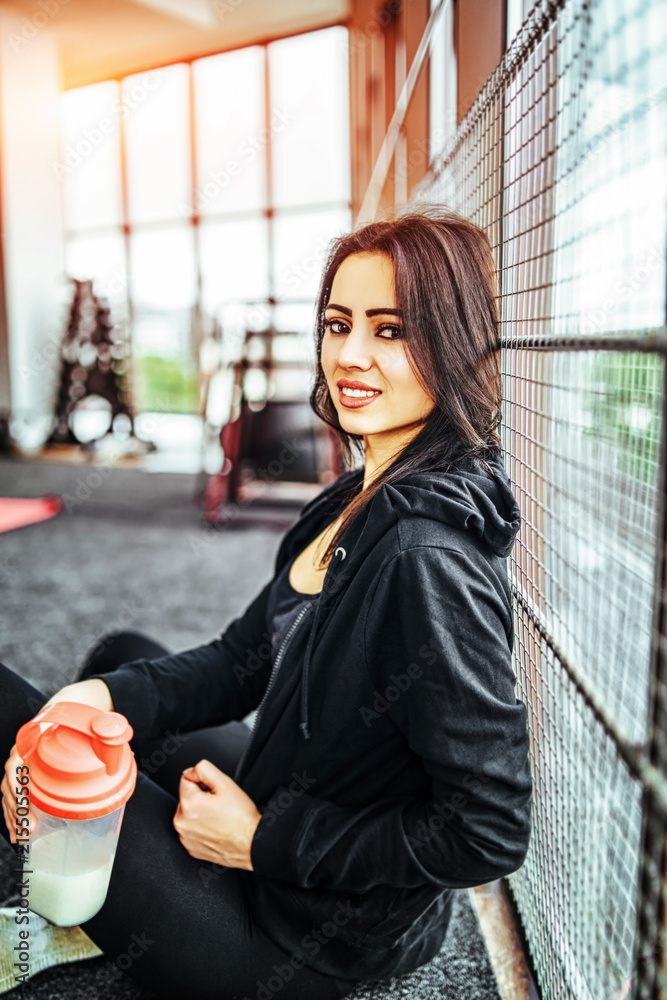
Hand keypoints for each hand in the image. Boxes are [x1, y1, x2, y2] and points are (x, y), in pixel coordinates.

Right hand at [2, 679, 113, 842]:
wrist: (70, 709)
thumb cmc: (79, 719)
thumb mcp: (93, 721)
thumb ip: (105, 731)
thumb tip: (123, 744)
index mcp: (32, 739)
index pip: (17, 761)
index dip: (16, 780)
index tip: (23, 797)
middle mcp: (22, 753)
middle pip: (10, 782)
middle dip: (17, 807)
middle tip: (29, 826)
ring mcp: (21, 766)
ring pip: (9, 794)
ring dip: (14, 817)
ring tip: (22, 836)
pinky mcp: (26, 777)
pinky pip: (15, 798)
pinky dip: (15, 817)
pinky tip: (19, 834)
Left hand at [173, 759, 260, 870]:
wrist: (250, 843)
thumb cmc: (241, 818)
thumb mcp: (225, 782)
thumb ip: (204, 769)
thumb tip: (191, 771)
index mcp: (188, 804)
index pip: (186, 779)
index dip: (203, 782)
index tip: (215, 791)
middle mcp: (182, 823)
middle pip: (187, 797)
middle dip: (201, 797)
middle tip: (219, 804)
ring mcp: (185, 837)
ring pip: (189, 813)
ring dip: (200, 812)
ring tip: (219, 817)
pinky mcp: (191, 848)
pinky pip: (192, 829)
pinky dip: (201, 827)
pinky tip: (216, 828)